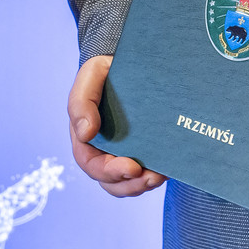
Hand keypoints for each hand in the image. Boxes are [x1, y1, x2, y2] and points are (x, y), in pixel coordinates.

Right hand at [67, 55, 166, 195]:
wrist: (128, 64)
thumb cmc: (103, 72)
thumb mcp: (90, 78)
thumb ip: (81, 103)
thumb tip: (85, 133)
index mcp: (86, 138)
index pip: (93, 165)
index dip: (111, 172)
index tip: (133, 167)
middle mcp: (102, 150)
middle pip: (112, 181)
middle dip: (131, 185)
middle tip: (152, 178)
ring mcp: (122, 152)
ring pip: (129, 183)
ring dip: (143, 185)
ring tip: (160, 176)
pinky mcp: (142, 150)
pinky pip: (145, 172)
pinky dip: (154, 175)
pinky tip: (167, 168)